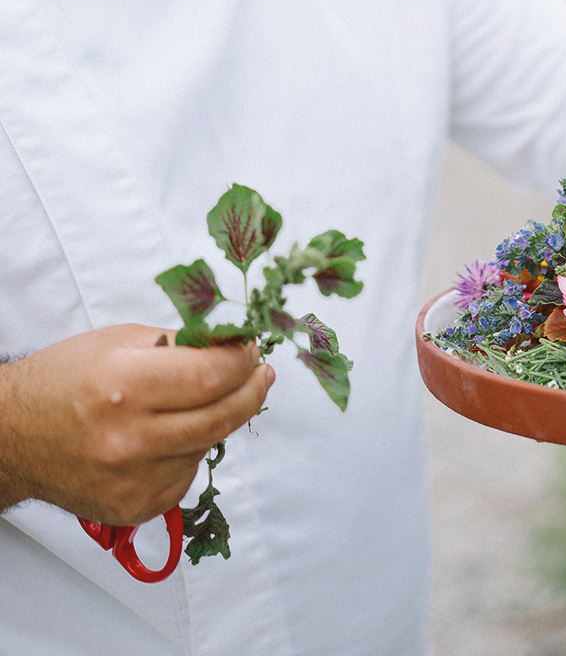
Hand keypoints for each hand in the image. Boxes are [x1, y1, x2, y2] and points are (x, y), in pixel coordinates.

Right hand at [0, 324, 273, 524]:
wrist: (13, 437)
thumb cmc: (63, 380)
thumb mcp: (119, 339)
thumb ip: (179, 342)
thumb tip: (233, 343)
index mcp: (125, 386)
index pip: (211, 376)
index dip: (242, 360)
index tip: (251, 348)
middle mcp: (130, 439)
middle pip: (221, 416)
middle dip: (251, 389)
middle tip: (260, 374)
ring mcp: (133, 479)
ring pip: (208, 445)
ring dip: (219, 419)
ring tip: (205, 399)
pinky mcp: (135, 507)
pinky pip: (187, 473)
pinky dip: (190, 450)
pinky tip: (171, 433)